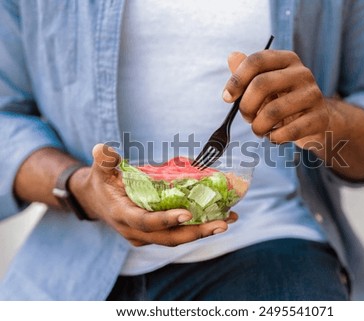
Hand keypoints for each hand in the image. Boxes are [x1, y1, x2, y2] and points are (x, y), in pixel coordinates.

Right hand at [69, 144, 235, 246]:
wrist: (96, 202)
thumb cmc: (101, 184)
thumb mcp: (100, 170)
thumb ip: (104, 161)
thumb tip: (103, 149)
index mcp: (123, 216)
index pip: (146, 222)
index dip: (165, 220)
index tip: (187, 214)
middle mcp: (136, 232)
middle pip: (169, 237)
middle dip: (196, 232)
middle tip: (222, 224)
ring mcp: (147, 236)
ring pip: (177, 238)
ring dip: (203, 231)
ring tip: (228, 220)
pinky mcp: (155, 234)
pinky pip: (178, 233)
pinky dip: (198, 227)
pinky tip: (220, 217)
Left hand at [222, 50, 363, 180]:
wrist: (315, 122)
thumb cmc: (282, 101)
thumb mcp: (264, 86)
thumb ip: (246, 73)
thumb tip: (232, 57)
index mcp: (286, 60)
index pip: (256, 60)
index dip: (237, 79)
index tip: (227, 97)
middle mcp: (302, 73)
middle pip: (262, 84)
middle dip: (246, 106)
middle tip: (247, 118)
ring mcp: (313, 95)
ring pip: (273, 111)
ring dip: (258, 127)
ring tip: (260, 130)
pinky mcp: (320, 118)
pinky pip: (289, 131)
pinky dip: (275, 138)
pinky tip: (274, 137)